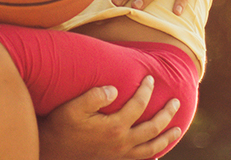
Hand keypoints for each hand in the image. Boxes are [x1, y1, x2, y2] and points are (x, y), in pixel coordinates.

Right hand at [38, 76, 181, 159]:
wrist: (53, 150)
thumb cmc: (62, 125)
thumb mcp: (73, 107)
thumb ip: (94, 96)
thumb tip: (115, 89)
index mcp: (114, 127)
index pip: (139, 106)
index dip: (146, 90)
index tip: (150, 78)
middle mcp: (122, 143)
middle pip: (153, 128)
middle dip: (167, 113)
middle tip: (176, 101)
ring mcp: (120, 154)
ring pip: (152, 147)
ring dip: (167, 137)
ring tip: (177, 128)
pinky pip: (141, 159)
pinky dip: (152, 155)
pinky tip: (157, 152)